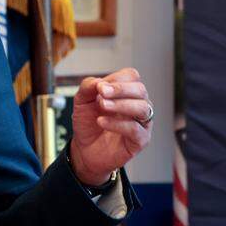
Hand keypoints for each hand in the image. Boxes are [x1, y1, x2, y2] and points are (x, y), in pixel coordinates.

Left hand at [68, 68, 151, 185]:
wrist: (84, 149)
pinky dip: (117, 124)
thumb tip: (99, 82)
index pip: (132, 76)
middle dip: (121, 89)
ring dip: (121, 105)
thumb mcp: (82, 100)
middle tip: (102, 93)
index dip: (116, 79)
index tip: (100, 87)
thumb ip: (88, 86)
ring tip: (102, 106)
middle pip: (140, 90)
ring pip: (142, 108)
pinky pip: (135, 129)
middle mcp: (137, 105)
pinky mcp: (140, 140)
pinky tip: (101, 122)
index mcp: (126, 92)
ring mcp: (141, 123)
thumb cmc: (87, 123)